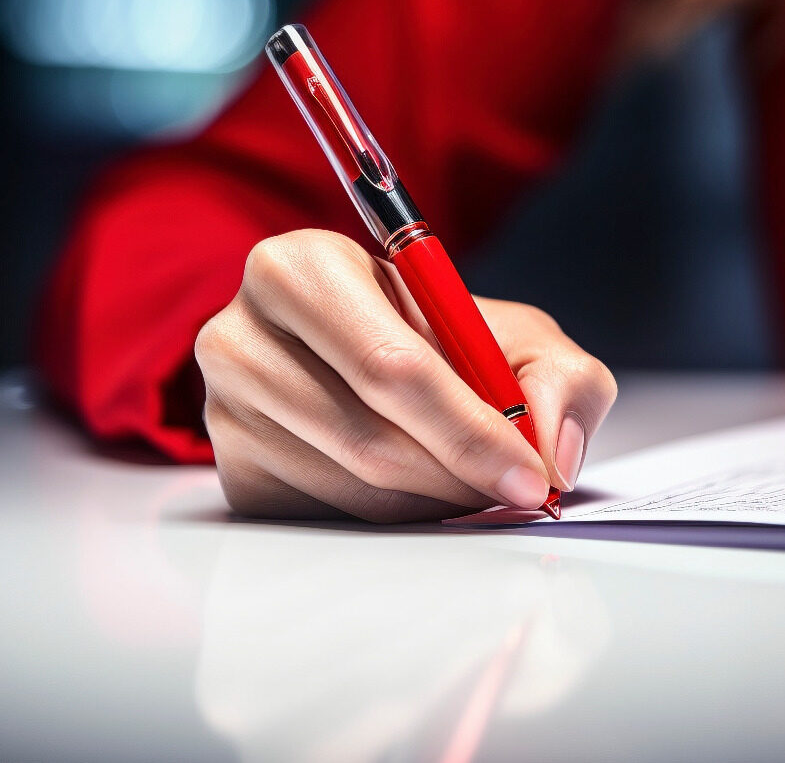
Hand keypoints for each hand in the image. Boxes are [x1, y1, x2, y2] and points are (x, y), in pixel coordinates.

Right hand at [195, 229, 616, 522]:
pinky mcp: (232, 470)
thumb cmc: (436, 337)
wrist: (361, 357)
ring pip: (354, 488)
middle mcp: (241, 333)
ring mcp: (225, 408)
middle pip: (370, 437)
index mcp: (300, 267)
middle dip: (460, 474)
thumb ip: (560, 376)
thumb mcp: (512, 332)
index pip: (390, 364)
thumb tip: (552, 451)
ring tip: (469, 478)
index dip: (469, 427)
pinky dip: (393, 515)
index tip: (530, 473)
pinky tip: (418, 486)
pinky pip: (327, 517)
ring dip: (433, 499)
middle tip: (516, 491)